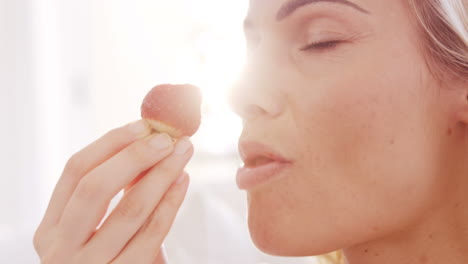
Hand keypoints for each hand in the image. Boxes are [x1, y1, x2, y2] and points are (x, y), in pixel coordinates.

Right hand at [34, 120, 192, 262]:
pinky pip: (151, 235)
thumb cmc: (104, 258)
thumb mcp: (92, 230)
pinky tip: (182, 182)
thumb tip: (145, 142)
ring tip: (183, 153)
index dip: (110, 144)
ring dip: (161, 175)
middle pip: (95, 188)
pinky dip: (170, 204)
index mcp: (50, 229)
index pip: (74, 172)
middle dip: (134, 156)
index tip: (142, 126)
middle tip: (167, 138)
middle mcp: (60, 249)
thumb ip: (111, 193)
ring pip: (128, 210)